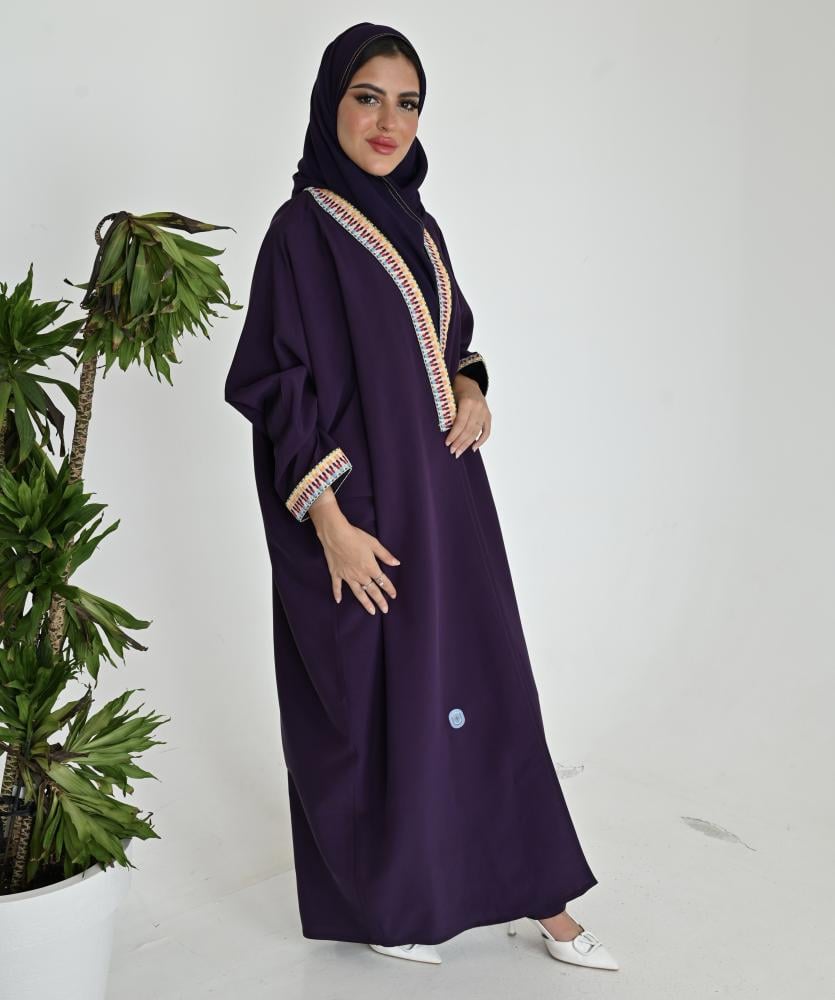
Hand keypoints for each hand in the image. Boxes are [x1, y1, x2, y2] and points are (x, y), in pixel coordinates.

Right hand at [309, 493, 399, 613]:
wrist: (336, 534)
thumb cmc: (356, 537)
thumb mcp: (374, 544)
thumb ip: (385, 555)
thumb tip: (396, 563)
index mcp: (370, 567)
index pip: (383, 581)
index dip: (389, 589)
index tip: (394, 596)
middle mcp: (360, 575)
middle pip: (372, 590)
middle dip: (380, 601)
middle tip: (385, 610)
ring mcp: (347, 576)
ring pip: (358, 593)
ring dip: (365, 603)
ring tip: (371, 611)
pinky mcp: (336, 573)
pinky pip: (337, 586)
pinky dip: (337, 594)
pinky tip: (339, 601)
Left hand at [447, 374, 490, 456]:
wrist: (468, 381)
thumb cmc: (455, 389)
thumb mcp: (450, 398)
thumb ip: (449, 413)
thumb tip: (443, 432)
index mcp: (468, 402)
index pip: (461, 423)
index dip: (454, 435)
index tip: (447, 443)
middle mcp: (478, 407)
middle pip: (469, 429)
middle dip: (460, 442)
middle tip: (453, 452)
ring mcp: (485, 411)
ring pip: (476, 432)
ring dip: (468, 444)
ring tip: (459, 452)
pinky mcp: (488, 415)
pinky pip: (487, 431)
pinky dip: (481, 440)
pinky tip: (474, 448)